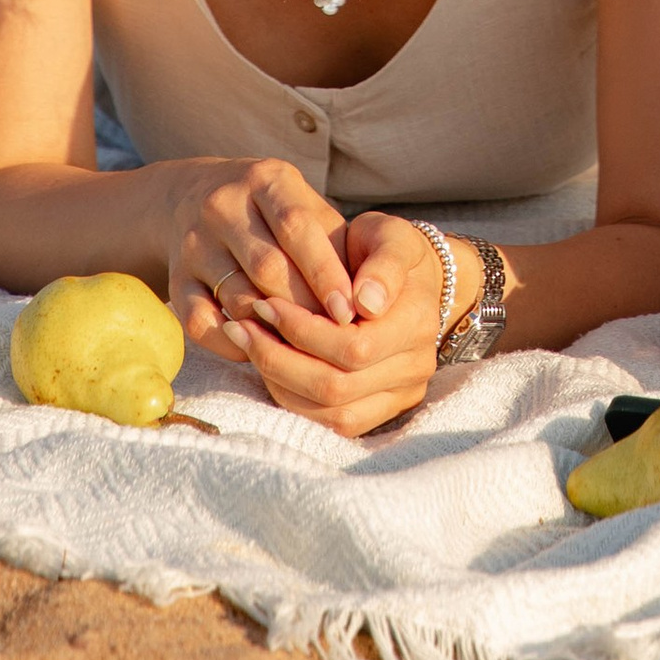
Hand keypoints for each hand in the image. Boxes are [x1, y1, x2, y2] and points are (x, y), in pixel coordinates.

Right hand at [168, 156, 356, 366]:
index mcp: (267, 180)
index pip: (297, 227)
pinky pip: (200, 321)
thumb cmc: (272, 212)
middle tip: (334, 337)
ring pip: (237, 297)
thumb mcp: (304, 206)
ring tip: (304, 348)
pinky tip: (259, 350)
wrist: (192, 197)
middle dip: (305, 306)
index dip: (325, 272)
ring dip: (273, 328)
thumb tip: (367, 298)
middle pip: (267, 267)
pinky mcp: (175, 278)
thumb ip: (334, 243)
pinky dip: (232, 342)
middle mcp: (224, 205)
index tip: (351, 310)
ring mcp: (195, 242)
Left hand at [224, 211, 452, 436]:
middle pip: (336, 386)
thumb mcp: (388, 237)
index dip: (301, 331)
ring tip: (248, 345)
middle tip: (243, 327)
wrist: (408, 278)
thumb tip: (365, 302)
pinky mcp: (379, 411)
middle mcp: (414, 369)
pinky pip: (331, 422)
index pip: (353, 346)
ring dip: (279, 381)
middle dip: (279, 358)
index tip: (264, 303)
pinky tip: (269, 366)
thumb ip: (383, 264)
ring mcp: (399, 395)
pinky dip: (293, 397)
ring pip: (330, 413)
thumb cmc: (385, 250)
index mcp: (417, 323)